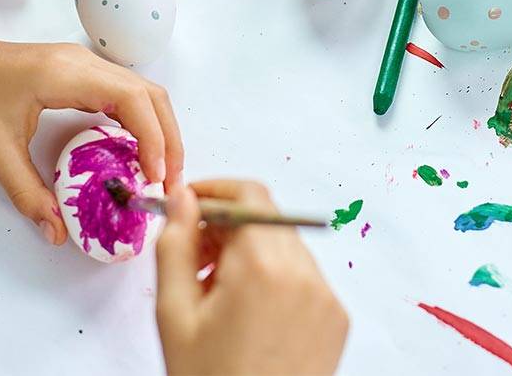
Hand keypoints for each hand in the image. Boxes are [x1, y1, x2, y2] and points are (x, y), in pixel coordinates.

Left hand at [0, 38, 183, 245]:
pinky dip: (141, 121)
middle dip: (169, 137)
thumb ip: (28, 193)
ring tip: (160, 170)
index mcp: (68, 74)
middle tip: (170, 181)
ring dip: (159, 128)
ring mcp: (84, 63)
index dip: (154, 139)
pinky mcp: (79, 71)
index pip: (133, 100)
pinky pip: (124, 93)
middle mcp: (84, 62)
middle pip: (150, 94)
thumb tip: (57, 232)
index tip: (155, 177)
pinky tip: (134, 150)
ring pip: (142, 91)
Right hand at [156, 181, 347, 375]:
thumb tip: (180, 199)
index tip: (187, 207)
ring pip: (284, 247)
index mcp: (264, 265)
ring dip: (251, 255)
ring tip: (218, 298)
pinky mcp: (337, 318)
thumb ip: (175, 245)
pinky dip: (275, 281)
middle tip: (194, 259)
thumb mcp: (174, 314)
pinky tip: (247, 317)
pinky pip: (303, 278)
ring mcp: (327, 297)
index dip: (214, 192)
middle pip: (266, 219)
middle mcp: (305, 273)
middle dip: (227, 228)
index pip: (248, 193)